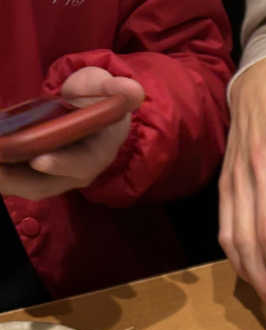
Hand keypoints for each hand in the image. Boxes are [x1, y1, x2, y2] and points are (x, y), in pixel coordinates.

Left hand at [0, 67, 142, 199]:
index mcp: (97, 154)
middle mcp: (77, 173)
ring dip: (6, 180)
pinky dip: (3, 174)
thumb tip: (133, 90)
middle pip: (47, 184)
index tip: (38, 160)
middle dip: (18, 179)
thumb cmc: (100, 99)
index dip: (61, 164)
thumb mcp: (107, 87)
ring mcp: (57, 177)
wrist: (94, 112)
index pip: (80, 164)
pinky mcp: (39, 175)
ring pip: (29, 186)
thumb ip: (115, 88)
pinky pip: (18, 180)